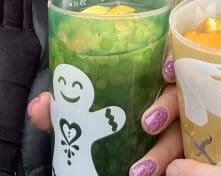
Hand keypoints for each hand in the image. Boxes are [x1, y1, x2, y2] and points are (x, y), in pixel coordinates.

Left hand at [28, 57, 182, 175]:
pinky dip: (169, 168)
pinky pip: (181, 157)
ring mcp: (179, 124)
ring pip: (180, 133)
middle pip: (181, 95)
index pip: (171, 57)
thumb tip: (39, 107)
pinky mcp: (179, 149)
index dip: (174, 59)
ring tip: (141, 170)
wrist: (106, 148)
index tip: (164, 70)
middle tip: (148, 123)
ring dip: (162, 151)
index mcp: (150, 72)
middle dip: (167, 107)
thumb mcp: (82, 107)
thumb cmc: (102, 111)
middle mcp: (170, 94)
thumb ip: (62, 106)